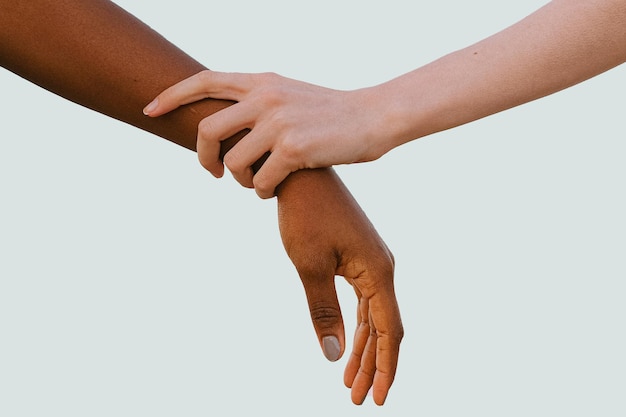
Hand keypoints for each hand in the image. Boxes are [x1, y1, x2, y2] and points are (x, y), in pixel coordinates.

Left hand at [144, 70, 390, 197]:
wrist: (374, 117)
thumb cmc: (332, 113)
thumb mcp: (290, 96)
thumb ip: (258, 103)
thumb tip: (225, 128)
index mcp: (262, 81)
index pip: (205, 80)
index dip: (172, 95)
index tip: (150, 109)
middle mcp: (265, 97)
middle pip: (208, 131)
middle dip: (204, 158)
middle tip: (213, 173)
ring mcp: (278, 122)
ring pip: (233, 164)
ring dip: (240, 182)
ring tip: (257, 183)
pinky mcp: (294, 149)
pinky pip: (258, 182)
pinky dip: (261, 192)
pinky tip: (274, 189)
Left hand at [275, 167, 402, 404]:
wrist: (302, 173)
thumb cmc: (305, 215)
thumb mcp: (310, 267)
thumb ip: (324, 312)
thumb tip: (334, 357)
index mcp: (377, 272)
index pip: (389, 331)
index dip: (384, 368)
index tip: (376, 399)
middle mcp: (382, 269)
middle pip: (382, 328)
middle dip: (370, 365)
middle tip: (356, 398)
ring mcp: (371, 263)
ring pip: (372, 317)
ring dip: (363, 348)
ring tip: (350, 381)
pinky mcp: (358, 257)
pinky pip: (363, 301)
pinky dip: (355, 325)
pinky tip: (348, 341)